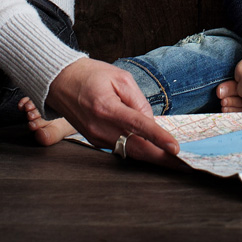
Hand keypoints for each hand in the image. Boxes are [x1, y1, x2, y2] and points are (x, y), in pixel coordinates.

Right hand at [46, 58, 179, 162]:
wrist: (60, 81)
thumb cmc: (90, 75)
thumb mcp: (119, 77)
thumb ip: (138, 100)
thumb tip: (150, 122)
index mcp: (106, 107)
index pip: (138, 126)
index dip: (158, 138)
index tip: (175, 148)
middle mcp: (100, 127)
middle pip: (136, 149)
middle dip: (160, 159)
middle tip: (181, 166)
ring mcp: (96, 137)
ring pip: (129, 151)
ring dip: (150, 154)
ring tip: (170, 157)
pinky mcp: (94, 141)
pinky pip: (120, 147)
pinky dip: (135, 147)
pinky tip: (148, 146)